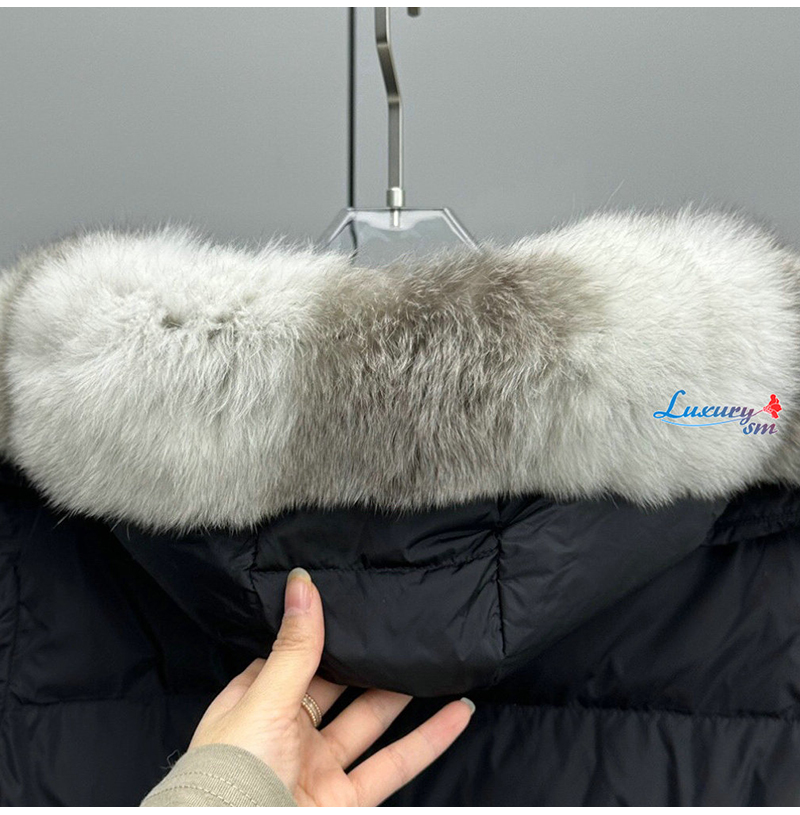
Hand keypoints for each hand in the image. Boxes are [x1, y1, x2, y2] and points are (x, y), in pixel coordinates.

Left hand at [189, 567, 474, 805]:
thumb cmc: (231, 773)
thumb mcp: (263, 700)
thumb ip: (295, 648)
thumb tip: (302, 583)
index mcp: (255, 705)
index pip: (289, 658)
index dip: (316, 633)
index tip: (348, 603)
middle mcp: (287, 734)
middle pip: (335, 687)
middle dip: (365, 660)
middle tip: (397, 626)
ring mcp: (318, 768)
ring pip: (369, 722)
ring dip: (402, 694)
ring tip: (432, 659)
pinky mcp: (346, 800)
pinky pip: (394, 765)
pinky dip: (429, 740)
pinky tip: (457, 713)